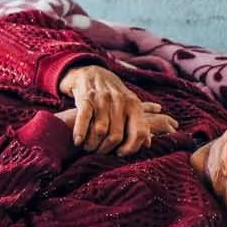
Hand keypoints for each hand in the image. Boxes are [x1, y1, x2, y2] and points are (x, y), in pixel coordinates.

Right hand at [57, 65, 176, 154]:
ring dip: (93, 143)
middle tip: (101, 152)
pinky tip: (78, 141)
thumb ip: (140, 123)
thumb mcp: (130, 105)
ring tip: (89, 148)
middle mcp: (120, 101)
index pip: (139, 131)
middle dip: (107, 148)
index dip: (132, 147)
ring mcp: (103, 99)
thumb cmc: (113, 96)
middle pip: (117, 135)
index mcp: (134, 104)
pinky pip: (84, 118)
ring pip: (101, 130)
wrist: (92, 73)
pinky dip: (80, 132)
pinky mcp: (86, 98)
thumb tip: (149, 144)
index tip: (122, 153)